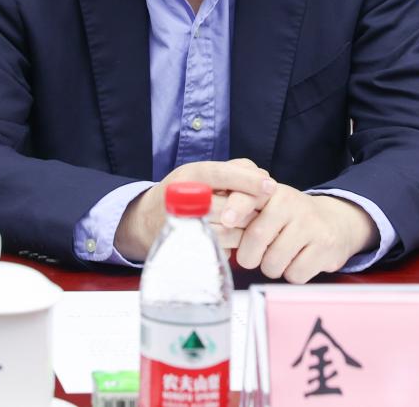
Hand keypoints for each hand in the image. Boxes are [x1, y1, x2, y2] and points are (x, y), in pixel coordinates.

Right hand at [114, 159, 275, 261]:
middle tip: (262, 212)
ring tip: (245, 227)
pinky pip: (221, 248)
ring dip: (244, 231)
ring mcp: (184, 224)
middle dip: (251, 211)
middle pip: (230, 205)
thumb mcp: (203, 174)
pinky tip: (231, 240)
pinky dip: (232, 245)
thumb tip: (264, 179)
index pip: (221, 173)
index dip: (247, 180)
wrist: (146, 220)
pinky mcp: (187, 246)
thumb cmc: (185, 192)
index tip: (271, 186)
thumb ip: (234, 171)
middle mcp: (184, 197)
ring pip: (229, 230)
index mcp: (190, 174)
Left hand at [233, 187, 379, 283]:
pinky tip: (298, 260)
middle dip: (249, 256)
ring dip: (271, 267)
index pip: (249, 196)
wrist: (336, 222)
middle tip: (254, 256)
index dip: (235, 208)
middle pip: (257, 237)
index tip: (226, 221)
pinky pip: (295, 274)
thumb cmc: (289, 219)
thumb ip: (241, 213)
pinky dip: (292, 274)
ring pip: (274, 262)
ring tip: (280, 256)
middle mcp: (292, 203)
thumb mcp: (267, 206)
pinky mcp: (325, 246)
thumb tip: (214, 231)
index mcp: (272, 192)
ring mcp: (311, 225)